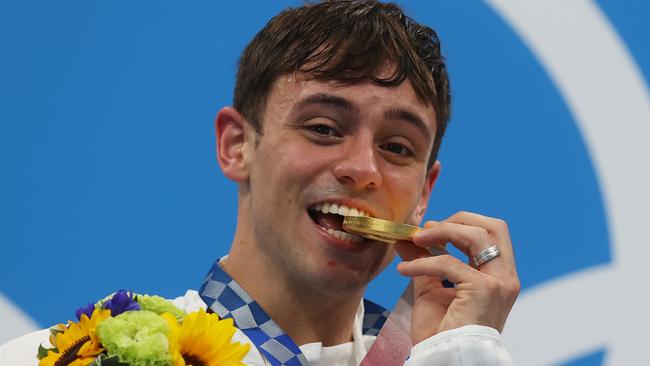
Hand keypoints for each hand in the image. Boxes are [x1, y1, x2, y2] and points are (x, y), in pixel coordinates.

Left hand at [395, 211, 519, 344]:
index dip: (462, 224)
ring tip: (414, 240)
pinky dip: (423, 262)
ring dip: (441, 232)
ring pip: (475, 236)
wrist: (444, 358)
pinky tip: (404, 270)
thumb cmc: (441, 332)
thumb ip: (424, 260)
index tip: (431, 230)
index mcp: (499, 276)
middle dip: (458, 220)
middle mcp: (506, 277)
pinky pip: (449, 262)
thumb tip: (406, 238)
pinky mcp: (484, 289)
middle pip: (493, 227)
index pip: (492, 233)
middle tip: (428, 229)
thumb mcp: (430, 288)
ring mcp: (499, 283)